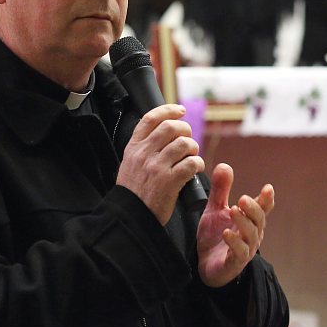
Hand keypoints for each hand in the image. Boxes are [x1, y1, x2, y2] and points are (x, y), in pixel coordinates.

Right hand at [116, 104, 203, 224]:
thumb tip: (163, 131)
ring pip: (183, 144)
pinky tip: (195, 168)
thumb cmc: (133, 192)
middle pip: (170, 127)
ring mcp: (156, 167)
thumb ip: (142, 148)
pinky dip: (197, 164)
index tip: (180, 111)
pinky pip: (190, 164)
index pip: (150, 118)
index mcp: (133, 148)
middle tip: (188, 139)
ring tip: (192, 155)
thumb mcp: (129, 164)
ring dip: (193, 148)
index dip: (168, 110)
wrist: (130, 216)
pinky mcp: (169, 181)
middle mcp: (144, 154)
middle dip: (185, 130)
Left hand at [196, 163, 274, 287]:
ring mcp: (245, 249)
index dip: (266, 199)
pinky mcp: (235, 262)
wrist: (205, 264)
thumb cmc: (215, 236)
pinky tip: (227, 233)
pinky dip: (235, 242)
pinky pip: (239, 252)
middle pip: (259, 220)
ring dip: (243, 222)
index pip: (262, 208)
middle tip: (243, 198)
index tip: (268, 188)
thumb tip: (224, 165)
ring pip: (251, 235)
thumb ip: (221, 190)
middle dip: (253, 209)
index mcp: (249, 221)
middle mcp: (251, 234)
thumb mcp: (215, 210)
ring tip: (233, 210)